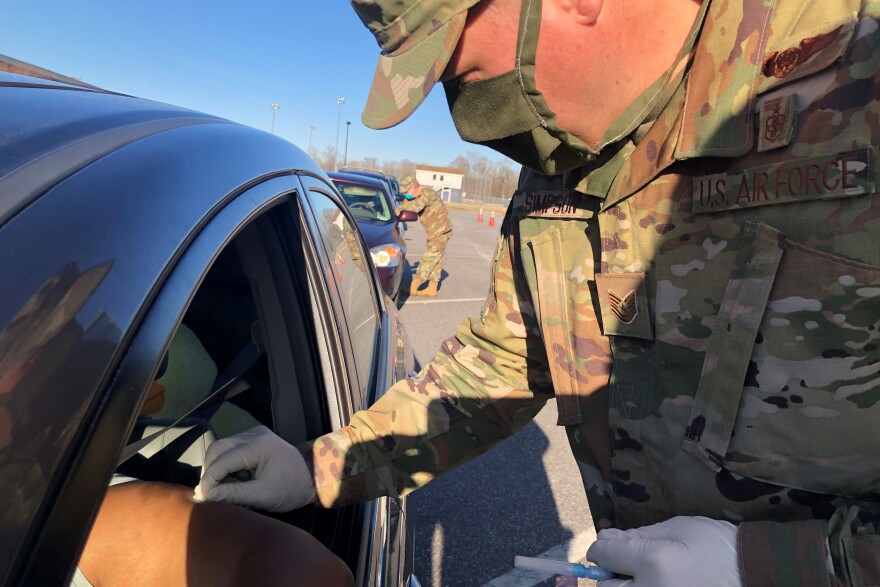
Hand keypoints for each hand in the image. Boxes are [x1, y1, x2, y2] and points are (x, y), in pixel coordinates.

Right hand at [194, 425, 315, 511]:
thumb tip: (204, 496)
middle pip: (217, 449)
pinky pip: (231, 450)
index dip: (209, 480)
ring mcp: (253, 434)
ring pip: (221, 449)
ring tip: (225, 489)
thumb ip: (233, 494)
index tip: (203, 498)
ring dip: (217, 469)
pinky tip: (235, 480)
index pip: (222, 460)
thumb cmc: (291, 489)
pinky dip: (227, 466)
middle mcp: (253, 433)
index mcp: (258, 445)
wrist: (312, 477)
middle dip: (210, 472)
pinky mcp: (254, 439)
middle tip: (210, 494)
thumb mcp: (262, 496)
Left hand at [587, 516, 740, 586]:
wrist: (756, 574)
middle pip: (605, 586)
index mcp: (654, 562)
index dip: (602, 547)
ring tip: (649, 578)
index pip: (603, 555)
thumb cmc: (718, 546)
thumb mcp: (677, 528)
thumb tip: (607, 539)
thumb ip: (637, 535)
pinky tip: (661, 584)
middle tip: (628, 567)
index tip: (609, 547)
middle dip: (611, 574)